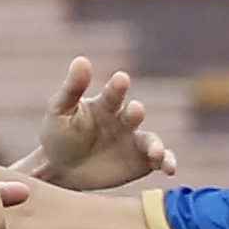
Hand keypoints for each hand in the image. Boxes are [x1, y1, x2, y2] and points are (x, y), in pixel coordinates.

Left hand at [36, 55, 177, 187]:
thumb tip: (81, 60)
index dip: (118, 87)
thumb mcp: (60, 111)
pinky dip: (167, 162)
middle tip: (135, 110)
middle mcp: (124, 120)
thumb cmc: (59, 134)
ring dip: (155, 145)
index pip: (114, 93)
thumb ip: (72, 88)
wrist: (60, 168)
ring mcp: (135, 141)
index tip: (121, 79)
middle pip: (134, 114)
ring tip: (156, 152)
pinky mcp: (142, 161)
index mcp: (106, 104)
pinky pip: (159, 160)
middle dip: (135, 112)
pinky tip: (169, 168)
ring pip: (151, 140)